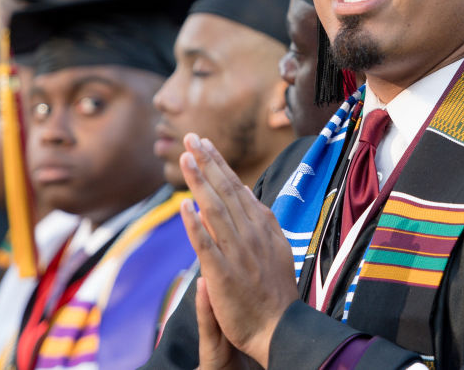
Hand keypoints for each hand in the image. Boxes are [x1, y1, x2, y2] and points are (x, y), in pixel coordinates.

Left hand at [180, 134, 297, 366]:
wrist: (279, 327)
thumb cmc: (275, 291)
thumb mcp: (276, 245)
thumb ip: (260, 218)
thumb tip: (244, 190)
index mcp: (261, 225)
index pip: (235, 187)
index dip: (218, 163)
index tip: (204, 143)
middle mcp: (250, 232)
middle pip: (225, 190)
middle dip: (206, 161)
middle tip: (191, 137)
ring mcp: (237, 251)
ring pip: (215, 209)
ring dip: (199, 181)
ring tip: (186, 158)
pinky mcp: (223, 273)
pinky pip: (206, 244)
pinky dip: (195, 224)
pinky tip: (184, 207)